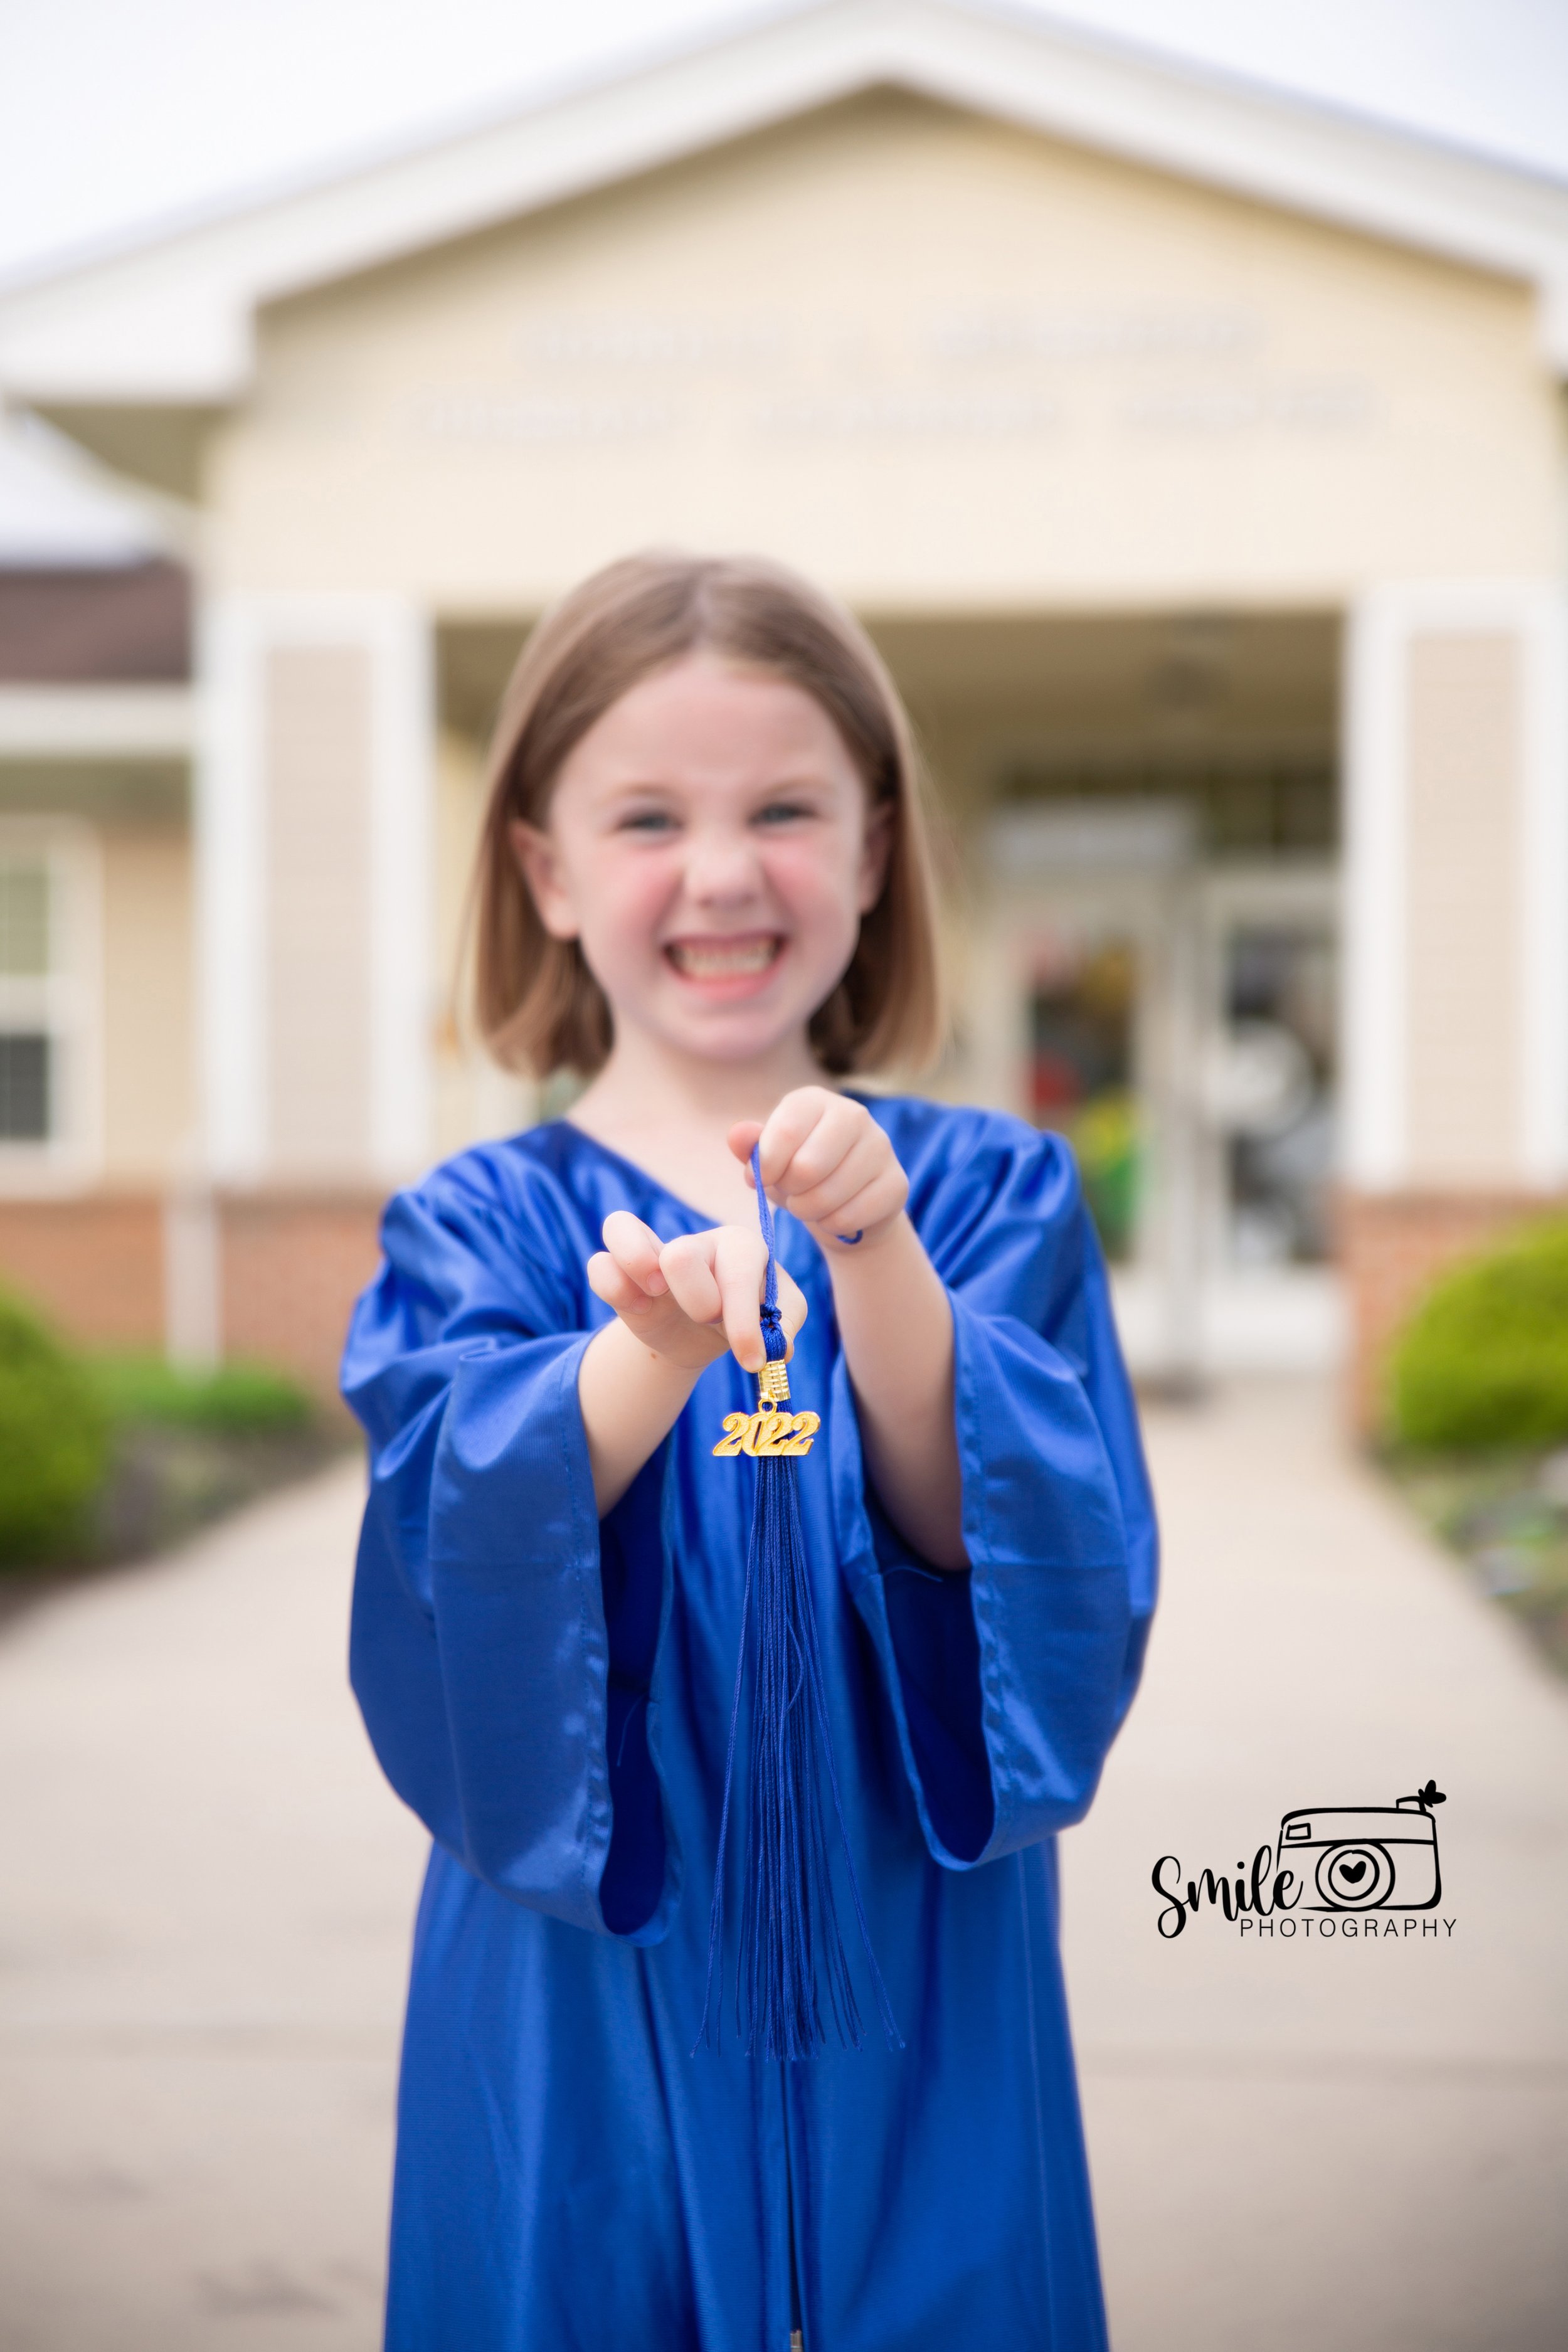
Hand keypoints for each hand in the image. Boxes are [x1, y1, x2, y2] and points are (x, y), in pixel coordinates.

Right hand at [586, 1211, 807, 1375]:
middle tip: (710, 1320)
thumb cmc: (746, 1318)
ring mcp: (653, 1251)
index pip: (739, 1271)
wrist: (706, 1335)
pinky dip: (612, 1288)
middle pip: (681, 1254)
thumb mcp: (778, 1320)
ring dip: (640, 1269)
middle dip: (699, 1303)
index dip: (743, 1322)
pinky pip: (598, 1264)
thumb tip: (777, 1346)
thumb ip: (785, 1324)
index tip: (750, 1360)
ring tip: (656, 1296)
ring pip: (621, 1227)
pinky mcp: (621, 1271)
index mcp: (741, 1246)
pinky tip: (637, 1310)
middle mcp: (696, 1240)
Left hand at [729, 1087, 907, 1253]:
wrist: (844, 1204)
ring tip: (809, 1205)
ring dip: (808, 1212)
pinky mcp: (897, 1183)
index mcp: (815, 1101)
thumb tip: (737, 1135)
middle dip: (790, 1192)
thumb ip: (750, 1147)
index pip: (785, 1131)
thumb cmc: (797, 1175)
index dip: (765, 1166)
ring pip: (828, 1196)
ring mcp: (881, 1147)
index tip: (761, 1179)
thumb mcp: (768, 1161)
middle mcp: (854, 1114)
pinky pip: (851, 1216)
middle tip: (791, 1193)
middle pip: (807, 1167)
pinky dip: (833, 1226)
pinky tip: (833, 1216)